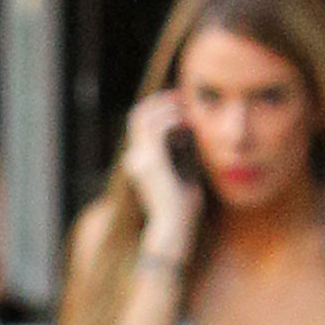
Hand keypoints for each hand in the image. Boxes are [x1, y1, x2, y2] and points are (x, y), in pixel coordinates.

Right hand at [119, 91, 202, 255]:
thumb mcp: (182, 173)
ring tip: (186, 106)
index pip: (141, 125)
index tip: (178, 103)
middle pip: (139, 115)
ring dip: (167, 106)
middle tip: (182, 97)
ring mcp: (140, 159)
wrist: (174, 227)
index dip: (157, 108)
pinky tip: (187, 120)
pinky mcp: (151, 161)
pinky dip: (172, 118)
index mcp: (139, 162)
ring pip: (146, 116)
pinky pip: (158, 127)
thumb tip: (190, 135)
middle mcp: (134, 158)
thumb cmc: (182, 207)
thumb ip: (181, 154)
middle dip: (160, 101)